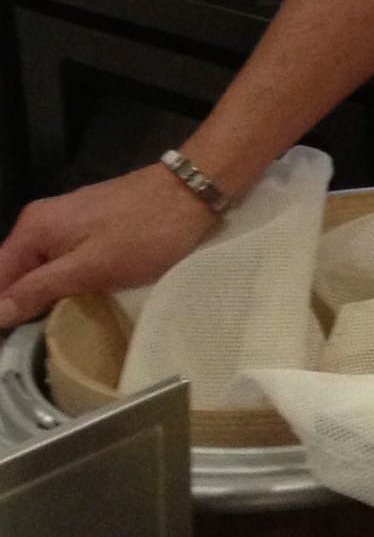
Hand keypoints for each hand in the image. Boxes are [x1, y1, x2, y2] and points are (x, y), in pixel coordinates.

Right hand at [0, 166, 216, 329]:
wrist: (192, 190)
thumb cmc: (145, 231)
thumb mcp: (91, 267)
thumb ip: (40, 289)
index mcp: (33, 229)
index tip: (6, 346)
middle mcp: (41, 222)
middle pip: (14, 274)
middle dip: (17, 307)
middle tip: (25, 346)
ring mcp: (67, 223)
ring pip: (39, 270)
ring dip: (40, 299)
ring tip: (44, 335)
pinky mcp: (90, 227)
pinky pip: (62, 262)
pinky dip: (62, 284)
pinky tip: (71, 306)